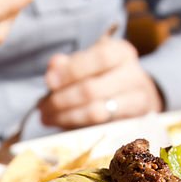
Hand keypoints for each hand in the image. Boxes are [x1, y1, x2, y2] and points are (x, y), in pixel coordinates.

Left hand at [39, 36, 162, 127]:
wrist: (135, 94)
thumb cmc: (105, 75)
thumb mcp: (89, 62)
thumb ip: (69, 64)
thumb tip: (54, 67)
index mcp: (121, 53)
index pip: (99, 58)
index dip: (72, 70)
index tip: (49, 82)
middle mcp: (133, 75)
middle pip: (93, 89)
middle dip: (62, 100)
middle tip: (43, 107)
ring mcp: (137, 101)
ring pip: (97, 112)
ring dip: (66, 117)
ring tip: (48, 117)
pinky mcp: (133, 124)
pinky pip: (100, 128)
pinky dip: (77, 127)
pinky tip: (62, 124)